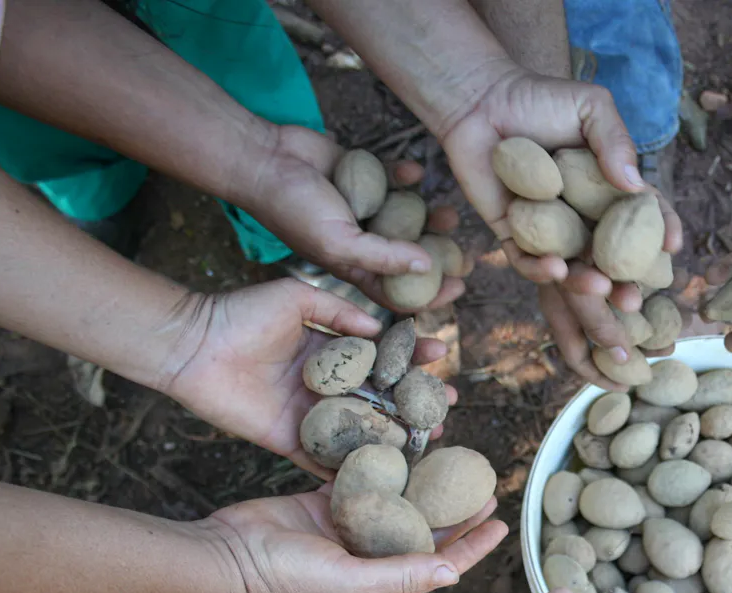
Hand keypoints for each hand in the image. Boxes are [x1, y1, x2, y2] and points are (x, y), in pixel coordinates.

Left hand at [162, 279, 448, 476]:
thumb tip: (379, 327)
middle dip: (417, 401)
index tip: (440, 353)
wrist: (194, 345)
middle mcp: (326, 388)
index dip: (411, 356)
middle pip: (381, 399)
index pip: (381, 357)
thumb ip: (338, 310)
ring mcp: (310, 417)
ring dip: (399, 435)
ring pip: (363, 430)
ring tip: (434, 436)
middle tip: (449, 405)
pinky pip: (327, 460)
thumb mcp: (295, 296)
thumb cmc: (241, 314)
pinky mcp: (290, 442)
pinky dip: (355, 468)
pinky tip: (391, 472)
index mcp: (329, 353)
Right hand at [200, 490, 506, 592]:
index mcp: (383, 578)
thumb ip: (400, 576)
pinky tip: (412, 446)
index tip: (502, 522)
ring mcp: (352, 526)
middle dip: (459, 510)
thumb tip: (454, 573)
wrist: (230, 554)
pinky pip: (369, 481)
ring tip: (457, 462)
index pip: (442, 561)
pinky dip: (391, 466)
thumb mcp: (349, 581)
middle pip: (428, 529)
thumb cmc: (288, 577)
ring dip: (430, 485)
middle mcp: (373, 552)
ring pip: (402, 502)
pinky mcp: (329, 500)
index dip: (474, 544)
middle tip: (485, 484)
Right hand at [237, 124, 464, 311]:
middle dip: (439, 257)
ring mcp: (362, 208)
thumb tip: (427, 267)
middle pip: (408, 256)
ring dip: (430, 218)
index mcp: (353, 266)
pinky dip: (404, 176)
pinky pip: (391, 179)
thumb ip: (383, 257)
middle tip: (468, 256)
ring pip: (406, 218)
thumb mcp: (338, 243)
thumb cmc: (292, 208)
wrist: (263, 158)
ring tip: (450, 215)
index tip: (459, 288)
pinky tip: (414, 171)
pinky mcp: (362, 176)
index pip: (397, 291)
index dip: (429, 295)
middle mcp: (360, 241)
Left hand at [436, 66, 681, 384]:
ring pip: (572, 274)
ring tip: (604, 292)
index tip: (673, 252)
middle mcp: (582, 220)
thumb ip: (615, 141)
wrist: (481, 100)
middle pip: (610, 263)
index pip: (643, 222)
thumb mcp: (591, 108)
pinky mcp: (512, 236)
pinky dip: (542, 270)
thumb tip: (635, 184)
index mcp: (608, 194)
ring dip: (588, 289)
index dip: (661, 237)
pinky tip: (556, 270)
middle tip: (638, 308)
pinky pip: (528, 263)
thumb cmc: (539, 99)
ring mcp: (549, 233)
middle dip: (625, 291)